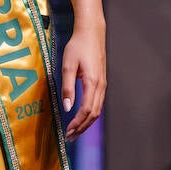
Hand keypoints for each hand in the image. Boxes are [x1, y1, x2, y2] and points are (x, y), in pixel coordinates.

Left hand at [60, 23, 105, 140]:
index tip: (67, 131)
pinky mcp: (101, 82)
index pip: (87, 110)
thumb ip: (67, 87)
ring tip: (75, 131)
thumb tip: (67, 107)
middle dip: (82, 127)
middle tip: (70, 137)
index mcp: (92, 82)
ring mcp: (103, 84)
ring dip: (86, 123)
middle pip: (94, 114)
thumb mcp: (67, 65)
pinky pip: (98, 103)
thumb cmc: (78, 46)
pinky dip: (90, 114)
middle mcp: (100, 86)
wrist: (91, 32)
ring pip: (98, 110)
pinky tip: (82, 117)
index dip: (77, 123)